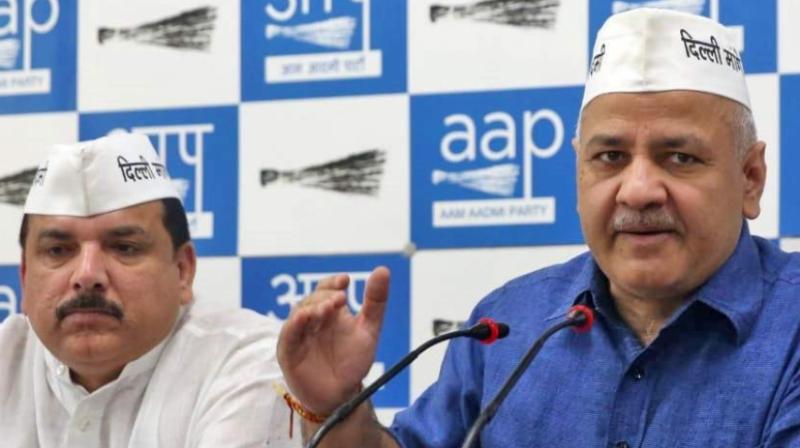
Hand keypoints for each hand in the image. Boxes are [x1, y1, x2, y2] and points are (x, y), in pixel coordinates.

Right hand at [277, 266, 389, 414]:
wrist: (342, 394)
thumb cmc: (352, 361)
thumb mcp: (369, 329)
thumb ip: (376, 302)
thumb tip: (383, 269)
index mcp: (330, 311)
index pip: (326, 288)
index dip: (333, 282)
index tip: (345, 280)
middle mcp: (312, 319)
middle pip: (313, 298)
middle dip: (326, 296)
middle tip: (341, 299)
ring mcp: (299, 334)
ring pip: (299, 312)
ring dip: (313, 307)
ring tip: (328, 308)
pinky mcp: (288, 351)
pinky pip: (288, 334)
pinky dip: (295, 324)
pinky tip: (305, 318)